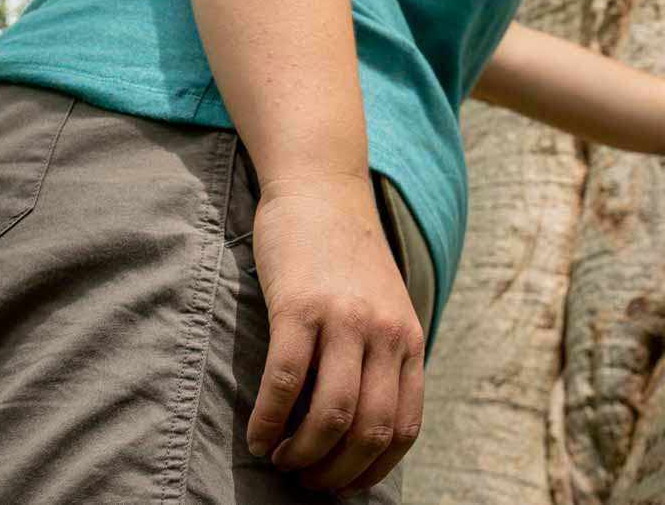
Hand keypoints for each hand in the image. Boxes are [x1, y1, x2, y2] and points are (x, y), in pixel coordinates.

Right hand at [246, 173, 425, 498]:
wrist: (322, 189)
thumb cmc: (346, 256)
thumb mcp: (385, 305)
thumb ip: (382, 355)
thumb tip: (363, 426)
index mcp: (408, 338)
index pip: (405, 426)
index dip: (373, 468)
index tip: (344, 484)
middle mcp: (384, 332)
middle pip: (370, 430)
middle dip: (335, 471)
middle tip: (305, 479)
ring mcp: (344, 319)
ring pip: (332, 414)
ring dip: (302, 453)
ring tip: (280, 459)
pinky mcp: (300, 307)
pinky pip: (286, 382)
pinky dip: (268, 422)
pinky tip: (256, 435)